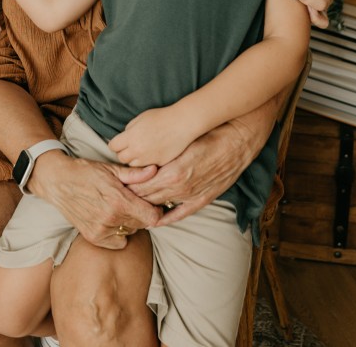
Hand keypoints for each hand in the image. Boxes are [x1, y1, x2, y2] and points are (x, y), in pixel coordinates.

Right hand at [29, 151, 161, 248]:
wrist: (58, 182)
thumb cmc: (86, 172)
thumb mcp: (111, 169)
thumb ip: (135, 174)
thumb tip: (155, 171)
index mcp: (118, 200)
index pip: (151, 217)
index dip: (156, 210)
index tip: (153, 204)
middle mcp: (110, 218)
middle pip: (142, 224)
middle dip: (142, 213)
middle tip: (135, 202)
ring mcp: (101, 230)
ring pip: (130, 232)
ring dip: (130, 222)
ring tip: (120, 208)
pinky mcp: (93, 238)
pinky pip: (117, 242)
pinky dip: (118, 233)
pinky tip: (111, 219)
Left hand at [108, 106, 188, 167]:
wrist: (181, 124)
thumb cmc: (161, 117)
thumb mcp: (140, 118)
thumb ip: (129, 129)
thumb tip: (124, 137)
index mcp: (130, 137)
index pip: (113, 146)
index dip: (116, 143)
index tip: (120, 141)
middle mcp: (137, 150)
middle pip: (121, 158)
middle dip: (124, 152)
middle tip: (131, 146)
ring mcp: (148, 159)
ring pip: (133, 165)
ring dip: (134, 159)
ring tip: (142, 150)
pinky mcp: (158, 164)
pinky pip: (146, 167)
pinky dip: (147, 162)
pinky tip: (152, 153)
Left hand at [119, 117, 263, 226]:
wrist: (238, 142)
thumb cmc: (207, 134)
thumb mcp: (180, 142)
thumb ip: (160, 154)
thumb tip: (140, 159)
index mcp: (173, 172)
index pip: (141, 185)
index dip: (128, 185)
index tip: (117, 184)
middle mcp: (180, 188)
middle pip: (147, 198)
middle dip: (132, 198)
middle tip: (118, 197)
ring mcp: (192, 196)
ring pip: (161, 206)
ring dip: (145, 207)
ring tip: (131, 207)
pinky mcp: (202, 200)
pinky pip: (180, 214)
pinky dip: (166, 219)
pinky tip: (155, 221)